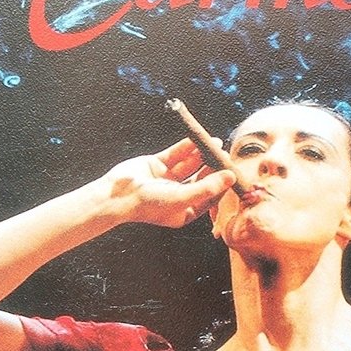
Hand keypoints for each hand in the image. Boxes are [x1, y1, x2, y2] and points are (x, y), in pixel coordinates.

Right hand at [103, 138, 235, 227]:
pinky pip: (176, 155)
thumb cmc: (150, 204)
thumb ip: (207, 188)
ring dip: (202, 154)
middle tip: (224, 154)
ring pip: (190, 165)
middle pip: (201, 179)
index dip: (222, 185)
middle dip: (213, 167)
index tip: (233, 173)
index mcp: (185, 210)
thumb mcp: (183, 198)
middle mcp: (178, 196)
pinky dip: (186, 148)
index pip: (210, 197)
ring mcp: (167, 180)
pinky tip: (197, 140)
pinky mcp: (158, 165)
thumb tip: (230, 178)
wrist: (117, 195)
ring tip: (215, 142)